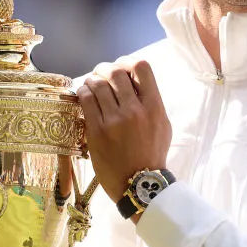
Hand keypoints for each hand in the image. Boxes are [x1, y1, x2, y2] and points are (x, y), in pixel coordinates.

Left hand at [76, 58, 171, 207]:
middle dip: (106, 68)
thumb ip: (152, 103)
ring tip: (91, 84)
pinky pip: (86, 100)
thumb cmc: (152, 155)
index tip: (122, 67)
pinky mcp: (97, 131)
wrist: (139, 184)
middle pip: (116, 71)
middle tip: (101, 74)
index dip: (128, 61)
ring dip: (93, 79)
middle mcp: (135, 110)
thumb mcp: (163, 126)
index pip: (141, 67)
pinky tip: (85, 95)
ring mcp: (115, 121)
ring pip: (99, 83)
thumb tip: (137, 84)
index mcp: (154, 107)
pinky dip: (84, 92)